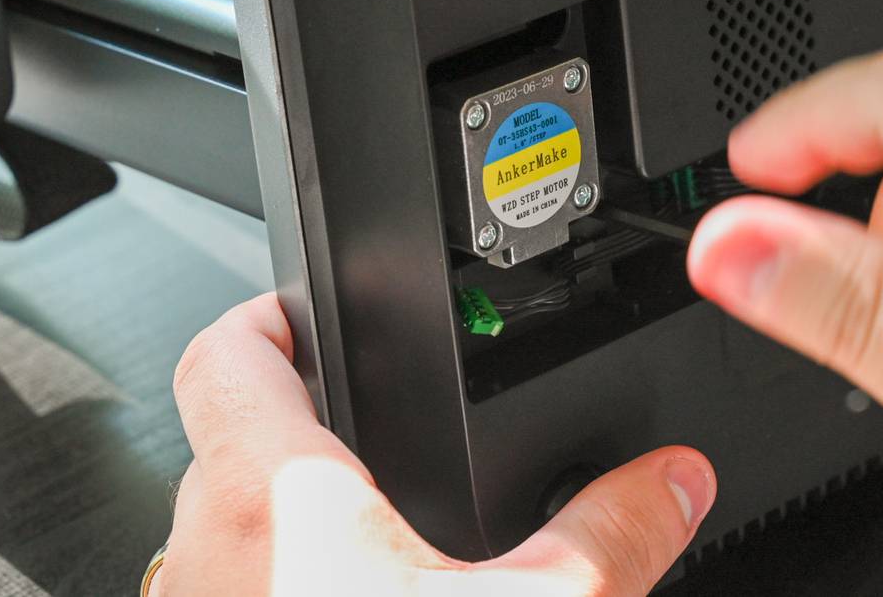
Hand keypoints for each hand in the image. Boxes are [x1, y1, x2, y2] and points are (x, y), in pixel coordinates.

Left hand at [151, 294, 715, 595]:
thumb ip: (613, 535)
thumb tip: (672, 480)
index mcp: (278, 495)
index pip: (224, 348)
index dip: (269, 313)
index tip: (316, 312)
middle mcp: (209, 551)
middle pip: (227, 439)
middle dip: (301, 427)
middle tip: (374, 430)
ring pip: (222, 534)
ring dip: (287, 522)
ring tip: (376, 540)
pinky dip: (279, 593)